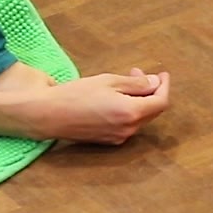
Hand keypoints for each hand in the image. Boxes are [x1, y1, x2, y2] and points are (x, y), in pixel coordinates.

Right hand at [30, 67, 170, 144]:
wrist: (48, 114)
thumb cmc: (75, 94)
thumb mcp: (107, 81)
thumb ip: (135, 83)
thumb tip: (154, 83)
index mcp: (131, 112)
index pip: (160, 101)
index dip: (164, 86)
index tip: (161, 74)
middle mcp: (129, 129)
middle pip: (152, 111)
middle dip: (150, 91)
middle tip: (136, 73)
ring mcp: (119, 137)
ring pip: (139, 118)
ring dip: (138, 101)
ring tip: (123, 84)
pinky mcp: (108, 140)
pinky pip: (127, 125)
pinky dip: (128, 111)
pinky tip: (114, 100)